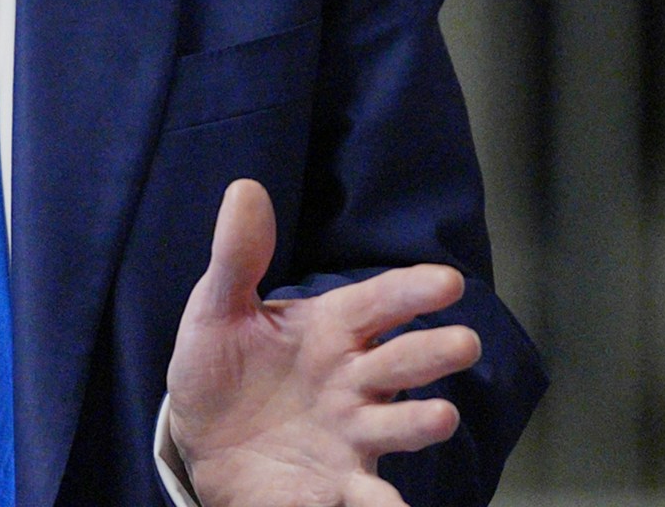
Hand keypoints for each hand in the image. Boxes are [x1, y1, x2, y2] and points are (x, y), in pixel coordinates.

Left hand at [166, 181, 480, 506]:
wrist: (201, 440)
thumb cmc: (223, 366)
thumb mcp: (219, 308)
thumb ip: (238, 256)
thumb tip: (244, 189)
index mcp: (330, 330)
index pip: (377, 302)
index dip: (410, 290)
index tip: (446, 281)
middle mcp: (353, 382)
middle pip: (400, 362)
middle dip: (431, 352)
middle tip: (463, 343)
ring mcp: (351, 435)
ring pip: (397, 427)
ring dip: (421, 424)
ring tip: (441, 417)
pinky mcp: (337, 486)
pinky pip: (368, 499)